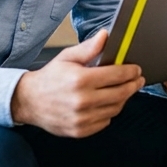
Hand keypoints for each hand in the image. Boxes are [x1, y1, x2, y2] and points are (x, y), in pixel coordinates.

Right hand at [12, 30, 144, 137]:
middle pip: (121, 93)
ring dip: (123, 99)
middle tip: (138, 80)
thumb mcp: (67, 57)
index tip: (137, 69)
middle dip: (133, 85)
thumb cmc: (49, 78)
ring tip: (124, 90)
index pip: (117, 75)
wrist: (28, 101)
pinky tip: (107, 103)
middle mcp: (82, 101)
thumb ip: (89, 48)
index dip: (131, 72)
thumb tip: (105, 36)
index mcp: (80, 80)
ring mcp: (81, 118)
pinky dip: (109, 112)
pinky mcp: (80, 131)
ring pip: (115, 109)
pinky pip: (105, 122)